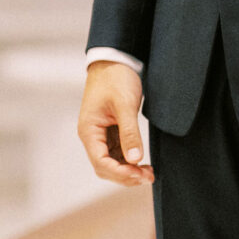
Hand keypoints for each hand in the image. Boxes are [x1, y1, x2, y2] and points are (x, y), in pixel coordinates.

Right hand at [78, 60, 154, 185]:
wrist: (115, 61)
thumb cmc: (116, 78)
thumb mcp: (125, 105)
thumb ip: (130, 132)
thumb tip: (135, 159)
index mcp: (89, 130)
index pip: (100, 162)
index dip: (119, 172)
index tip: (139, 174)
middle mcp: (92, 136)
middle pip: (105, 167)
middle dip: (125, 175)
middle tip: (148, 176)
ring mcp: (101, 135)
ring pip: (112, 162)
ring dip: (129, 171)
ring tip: (149, 173)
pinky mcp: (111, 132)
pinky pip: (118, 153)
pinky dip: (130, 161)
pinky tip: (144, 163)